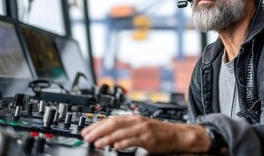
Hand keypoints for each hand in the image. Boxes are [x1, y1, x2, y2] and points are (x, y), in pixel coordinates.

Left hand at [81, 114, 209, 153]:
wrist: (177, 135)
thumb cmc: (158, 132)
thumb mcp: (140, 127)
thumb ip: (126, 130)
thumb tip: (107, 137)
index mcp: (133, 118)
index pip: (111, 119)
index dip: (97, 125)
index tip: (86, 131)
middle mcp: (137, 121)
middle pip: (113, 124)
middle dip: (98, 130)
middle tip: (87, 137)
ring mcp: (143, 130)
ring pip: (122, 132)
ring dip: (107, 138)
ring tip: (97, 143)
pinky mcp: (149, 139)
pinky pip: (134, 140)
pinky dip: (124, 143)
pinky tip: (116, 147)